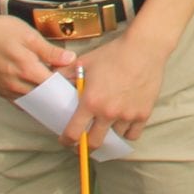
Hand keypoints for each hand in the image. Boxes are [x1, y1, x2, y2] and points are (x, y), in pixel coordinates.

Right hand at [0, 12, 77, 98]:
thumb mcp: (30, 36)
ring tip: (55, 89)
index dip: (67, 83)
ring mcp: (5, 89)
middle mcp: (16, 85)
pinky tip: (37, 91)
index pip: (54, 86)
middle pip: (44, 97)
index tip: (76, 80)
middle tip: (69, 87)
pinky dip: (30, 99)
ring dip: (44, 98)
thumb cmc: (1, 31)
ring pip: (31, 101)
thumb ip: (50, 51)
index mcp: (27, 71)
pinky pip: (18, 101)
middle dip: (57, 93)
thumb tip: (71, 60)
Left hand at [64, 31, 171, 147]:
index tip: (66, 140)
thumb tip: (49, 80)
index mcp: (90, 102)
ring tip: (106, 126)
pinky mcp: (144, 113)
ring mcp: (127, 114)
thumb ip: (64, 74)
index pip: (73, 134)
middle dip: (86, 146)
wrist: (144, 47)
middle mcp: (108, 112)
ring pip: (114, 138)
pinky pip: (133, 134)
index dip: (66, 141)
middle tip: (84, 141)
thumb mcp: (84, 62)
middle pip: (94, 143)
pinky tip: (124, 124)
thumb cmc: (113, 54)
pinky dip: (127, 132)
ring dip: (108, 134)